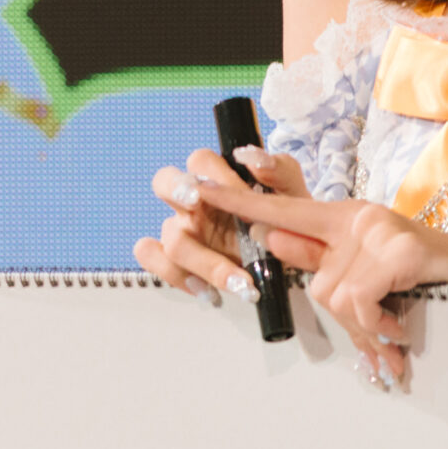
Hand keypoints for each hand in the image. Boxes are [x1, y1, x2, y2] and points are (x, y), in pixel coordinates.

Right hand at [134, 145, 306, 303]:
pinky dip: (177, 276)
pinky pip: (154, 260)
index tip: (242, 197)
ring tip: (241, 282)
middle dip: (177, 189)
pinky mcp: (176, 261)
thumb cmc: (286, 224)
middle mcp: (193, 204)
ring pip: (172, 239)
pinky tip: (209, 290)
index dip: (216, 176)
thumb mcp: (293, 196)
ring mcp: (181, 232)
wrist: (292, 262)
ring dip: (206, 262)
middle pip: (163, 182)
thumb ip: (279, 171)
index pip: (201, 162)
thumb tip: (252, 158)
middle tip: (195, 202)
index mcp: (217, 180)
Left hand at [191, 180, 447, 386]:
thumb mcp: (375, 276)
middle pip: (315, 284)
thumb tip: (273, 244)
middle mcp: (361, 218)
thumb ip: (325, 263)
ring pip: (335, 297)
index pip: (283, 209)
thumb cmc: (439, 286)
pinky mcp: (404, 249)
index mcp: (349, 220)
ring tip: (401, 335)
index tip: (198, 188)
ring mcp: (382, 230)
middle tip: (382, 341)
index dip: (238, 201)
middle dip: (347, 324)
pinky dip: (380, 327)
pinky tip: (406, 331)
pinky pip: (361, 301)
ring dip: (369, 330)